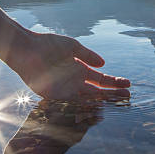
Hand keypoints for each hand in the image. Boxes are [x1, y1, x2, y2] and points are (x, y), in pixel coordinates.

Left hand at [11, 32, 129, 99]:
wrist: (27, 49)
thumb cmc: (48, 45)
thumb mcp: (72, 47)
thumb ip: (87, 55)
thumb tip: (103, 64)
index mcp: (80, 69)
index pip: (101, 79)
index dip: (114, 82)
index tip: (128, 84)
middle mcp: (74, 82)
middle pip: (97, 92)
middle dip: (112, 94)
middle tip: (128, 97)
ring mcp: (65, 90)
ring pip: (87, 100)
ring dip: (101, 103)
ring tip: (117, 103)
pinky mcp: (54, 96)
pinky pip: (71, 104)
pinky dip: (83, 107)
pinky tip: (96, 109)